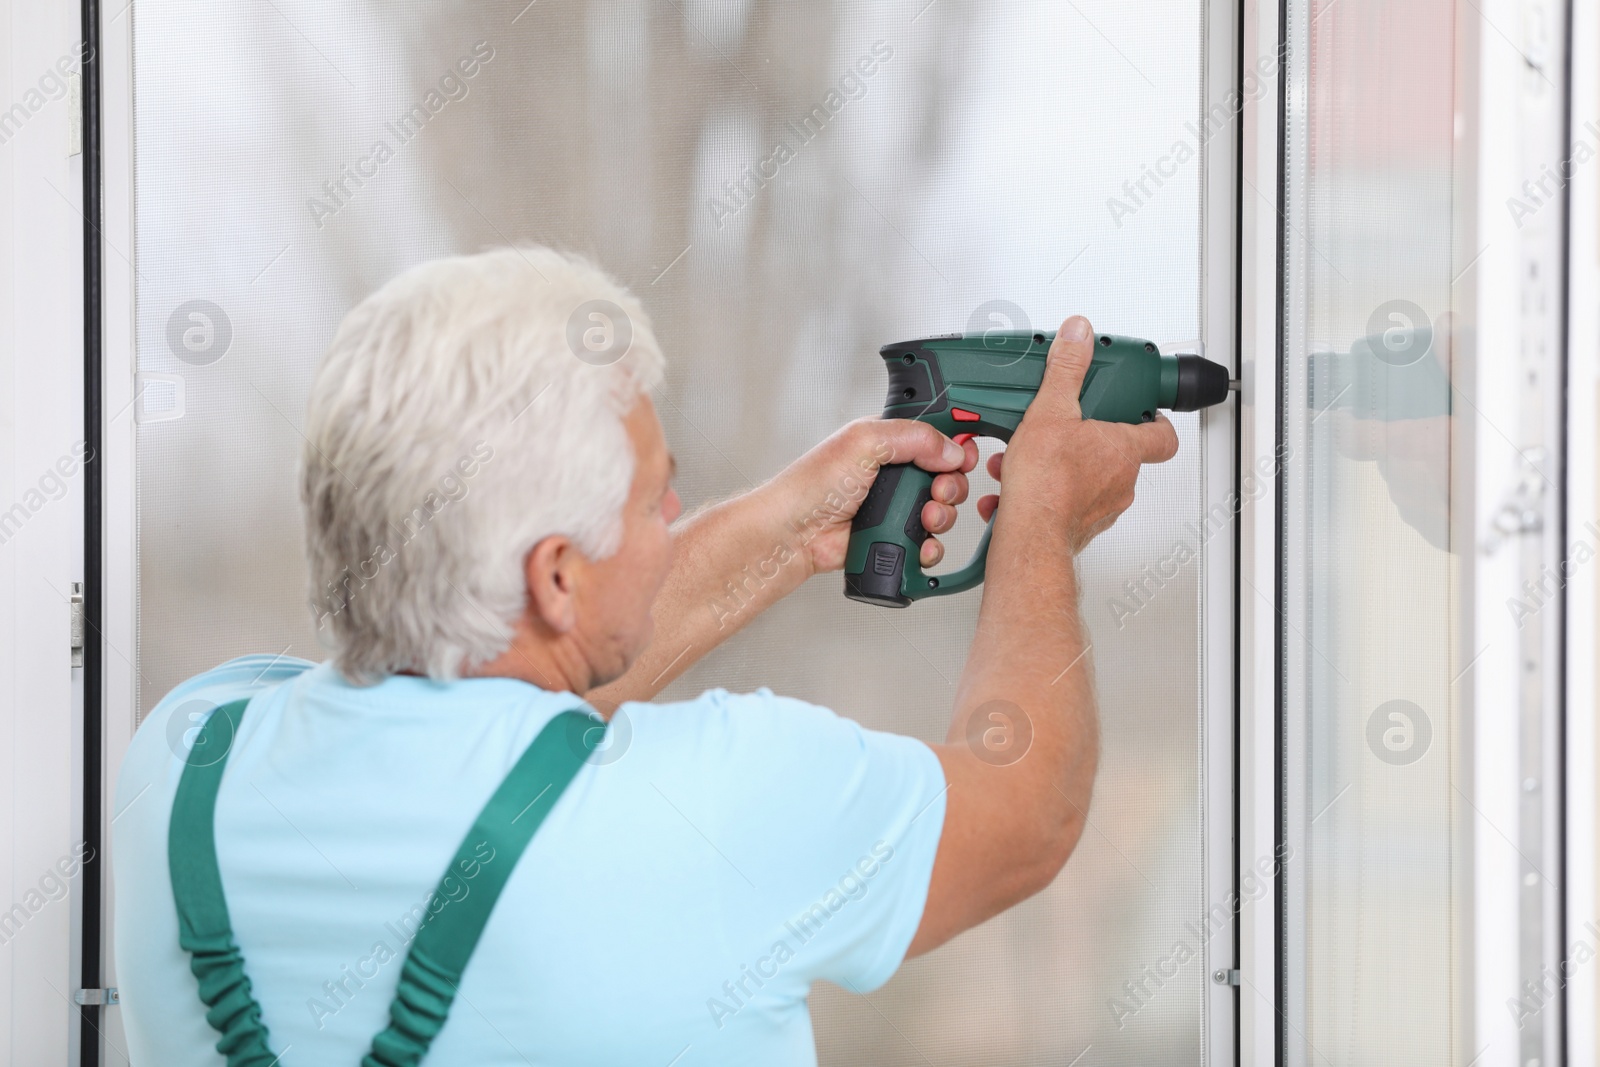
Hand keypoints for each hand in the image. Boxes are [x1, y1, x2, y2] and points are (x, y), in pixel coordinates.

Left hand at [760, 417, 978, 575]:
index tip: (962, 457)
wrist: (795, 534)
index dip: (956, 447)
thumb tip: (952, 448)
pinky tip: (921, 544)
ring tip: (924, 519)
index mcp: (889, 443)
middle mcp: (895, 474)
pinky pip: (929, 543)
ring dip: (943, 516)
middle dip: (951, 486)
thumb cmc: (814, 485)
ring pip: (943, 511)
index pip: (937, 438)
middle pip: (948, 477)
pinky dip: (932, 546)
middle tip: (937, 491)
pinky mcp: (894, 537)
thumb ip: (913, 436)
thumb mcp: (865, 442)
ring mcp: (895, 507)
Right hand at [985, 315, 1178, 553]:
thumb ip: (1066, 369)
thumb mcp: (1051, 410)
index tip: (1142, 410)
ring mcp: (1102, 509)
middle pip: (1117, 455)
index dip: (1155, 419)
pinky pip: (1064, 506)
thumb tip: (1079, 335)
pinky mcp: (1077, 529)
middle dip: (1084, 441)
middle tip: (1062, 430)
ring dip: (1057, 467)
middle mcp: (1121, 482)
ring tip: (1026, 460)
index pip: (1163, 434)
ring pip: (1086, 481)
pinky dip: (1041, 495)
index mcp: (1124, 450)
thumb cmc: (1047, 484)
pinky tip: (1014, 489)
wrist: (1029, 537)